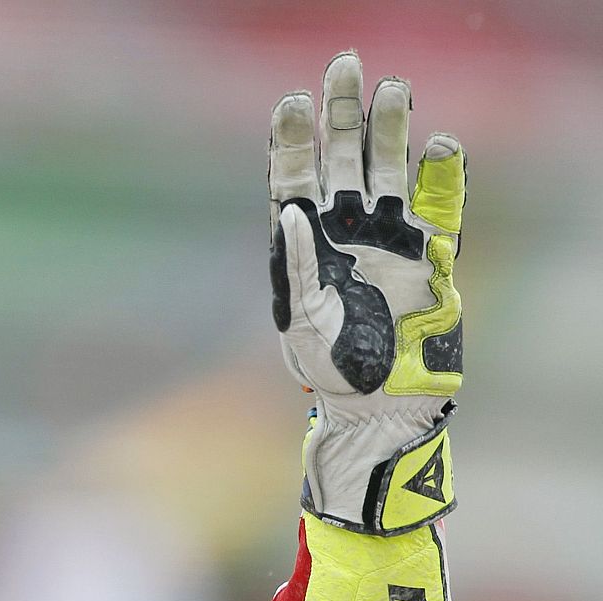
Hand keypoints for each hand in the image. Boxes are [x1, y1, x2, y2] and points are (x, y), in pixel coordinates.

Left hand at [269, 51, 465, 534]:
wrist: (382, 402)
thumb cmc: (331, 368)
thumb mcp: (303, 319)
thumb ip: (299, 265)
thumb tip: (291, 214)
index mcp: (304, 243)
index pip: (294, 177)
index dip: (292, 138)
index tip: (290, 102)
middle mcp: (345, 231)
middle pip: (343, 158)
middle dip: (343, 113)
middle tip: (345, 66)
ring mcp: (389, 238)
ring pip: (389, 170)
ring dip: (391, 130)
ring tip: (395, 88)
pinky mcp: (431, 255)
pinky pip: (440, 205)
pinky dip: (442, 176)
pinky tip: (439, 144)